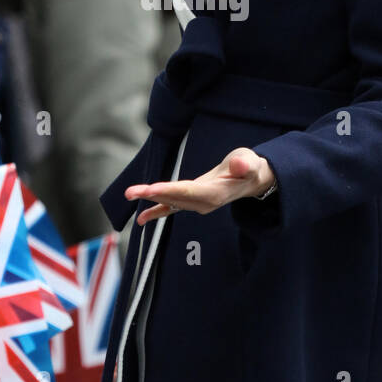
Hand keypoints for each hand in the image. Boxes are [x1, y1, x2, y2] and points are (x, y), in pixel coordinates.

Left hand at [127, 147, 275, 224]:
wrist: (251, 180)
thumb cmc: (250, 168)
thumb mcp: (251, 163)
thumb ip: (246, 165)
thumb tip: (238, 164)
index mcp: (215, 194)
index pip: (189, 192)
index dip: (170, 190)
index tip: (152, 189)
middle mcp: (204, 203)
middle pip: (174, 198)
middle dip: (152, 194)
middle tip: (131, 191)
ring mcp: (197, 205)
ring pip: (170, 202)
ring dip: (149, 198)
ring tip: (130, 194)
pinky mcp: (192, 202)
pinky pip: (172, 208)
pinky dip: (156, 212)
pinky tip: (141, 218)